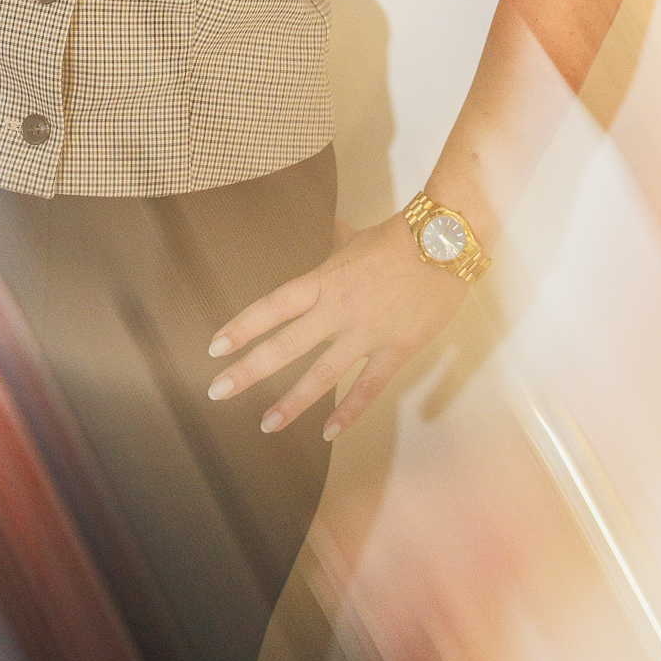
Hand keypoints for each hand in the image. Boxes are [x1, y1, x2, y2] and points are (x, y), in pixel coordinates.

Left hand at [205, 211, 469, 440]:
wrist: (445, 243)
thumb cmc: (398, 237)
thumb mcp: (355, 238)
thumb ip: (336, 241)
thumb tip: (329, 227)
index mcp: (323, 280)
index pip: (272, 307)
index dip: (241, 327)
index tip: (214, 348)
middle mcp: (337, 309)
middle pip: (284, 345)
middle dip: (248, 371)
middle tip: (217, 392)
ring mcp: (365, 333)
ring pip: (320, 375)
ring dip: (290, 402)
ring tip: (266, 424)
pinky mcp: (395, 350)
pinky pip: (367, 388)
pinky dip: (348, 412)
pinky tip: (328, 433)